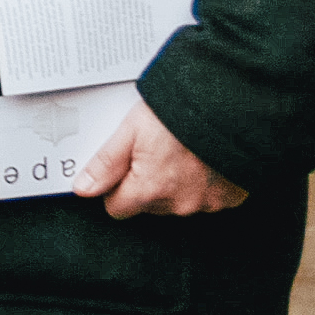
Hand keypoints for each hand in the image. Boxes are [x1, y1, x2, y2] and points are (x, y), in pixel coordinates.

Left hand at [72, 96, 248, 218]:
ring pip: (177, 202)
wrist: (231, 106)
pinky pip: (207, 198)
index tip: (124, 166)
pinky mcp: (230, 198)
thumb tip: (83, 189)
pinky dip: (203, 183)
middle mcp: (179, 204)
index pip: (117, 208)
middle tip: (156, 151)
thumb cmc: (180, 114)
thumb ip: (106, 163)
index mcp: (150, 190)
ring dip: (176, 184)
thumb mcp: (132, 130)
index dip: (116, 186)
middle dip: (147, 183)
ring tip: (181, 151)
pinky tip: (203, 160)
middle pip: (148, 205)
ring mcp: (208, 203)